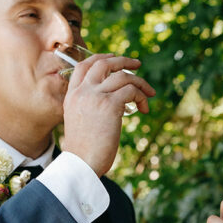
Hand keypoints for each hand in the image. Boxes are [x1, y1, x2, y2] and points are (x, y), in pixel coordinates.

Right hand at [60, 54, 155, 175]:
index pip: (84, 66)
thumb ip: (90, 106)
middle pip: (104, 63)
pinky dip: (142, 97)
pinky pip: (132, 91)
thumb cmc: (84, 150)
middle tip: (138, 65)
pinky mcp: (110, 105)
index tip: (115, 59)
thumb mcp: (80, 121)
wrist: (81, 164)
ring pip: (123, 76)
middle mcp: (82, 92)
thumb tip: (115, 101)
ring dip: (140, 83)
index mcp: (72, 95)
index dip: (102, 58)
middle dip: (124, 61)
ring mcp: (95, 96)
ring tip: (150, 93)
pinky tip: (144, 109)